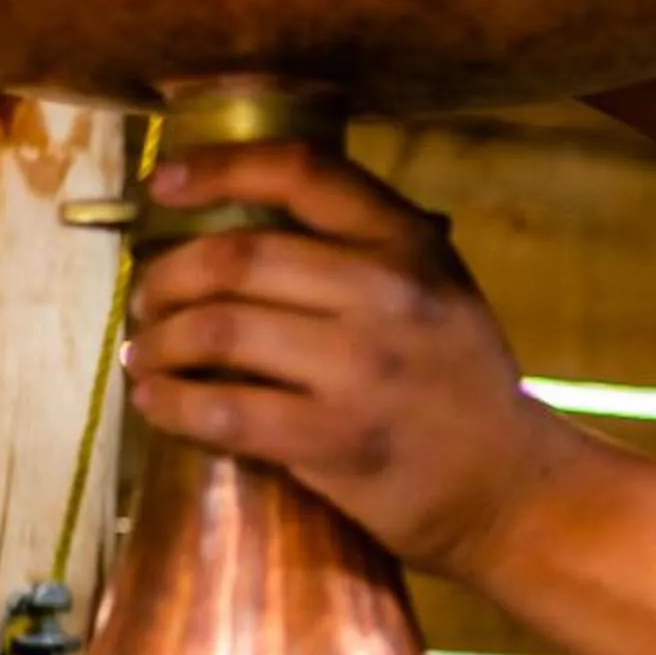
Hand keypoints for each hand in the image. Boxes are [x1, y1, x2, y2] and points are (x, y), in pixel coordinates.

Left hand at [124, 142, 559, 579]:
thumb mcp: (438, 289)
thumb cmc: (460, 383)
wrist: (510, 486)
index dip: (218, 168)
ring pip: (218, 332)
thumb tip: (239, 224)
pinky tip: (156, 402)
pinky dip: (172, 404)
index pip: (302, 173)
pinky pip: (223, 413)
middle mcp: (386, 293)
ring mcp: (360, 369)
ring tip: (145, 353)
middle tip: (146, 299)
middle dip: (167, 277)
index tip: (162, 183)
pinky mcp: (334, 441)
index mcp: (409, 244)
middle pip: (237, 257)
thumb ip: (364, 249)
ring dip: (160, 342)